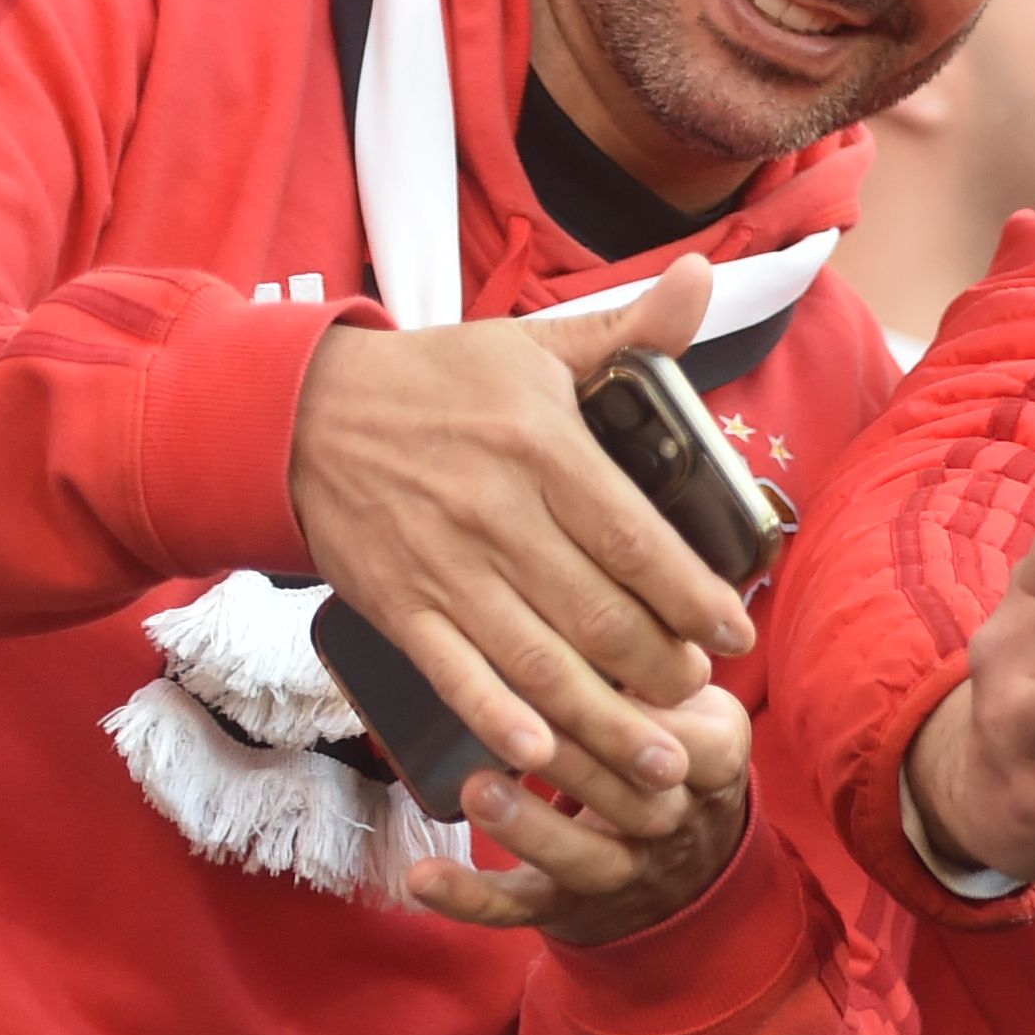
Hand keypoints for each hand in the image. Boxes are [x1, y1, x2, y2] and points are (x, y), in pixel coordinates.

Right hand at [292, 253, 759, 799]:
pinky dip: (498, 718)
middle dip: (660, 665)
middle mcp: (496, 514)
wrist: (297, 411)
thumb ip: (629, 331)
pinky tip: (542, 753)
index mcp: (541, 448)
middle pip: (599, 612)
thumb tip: (705, 278)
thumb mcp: (532, 345)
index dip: (695, 595)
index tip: (737, 629)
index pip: (637, 538)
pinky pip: (455, 674)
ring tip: (656, 757)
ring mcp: (444, 567)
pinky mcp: (398, 606)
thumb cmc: (435, 383)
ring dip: (604, 717)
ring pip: (539, 659)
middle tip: (699, 689)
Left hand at [402, 683, 755, 944]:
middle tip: (523, 727)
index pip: (696, 748)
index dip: (657, 719)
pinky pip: (518, 909)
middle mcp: (671, 825)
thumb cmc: (677, 749)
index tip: (614, 677)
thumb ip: (668, 660)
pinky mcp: (566, 906)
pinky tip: (421, 879)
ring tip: (476, 789)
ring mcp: (620, 872)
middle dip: (581, 766)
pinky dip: (469, 899)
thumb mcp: (699, 704)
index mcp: (711, 766)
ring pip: (582, 862)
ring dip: (529, 829)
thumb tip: (630, 569)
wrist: (693, 862)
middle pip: (636, 805)